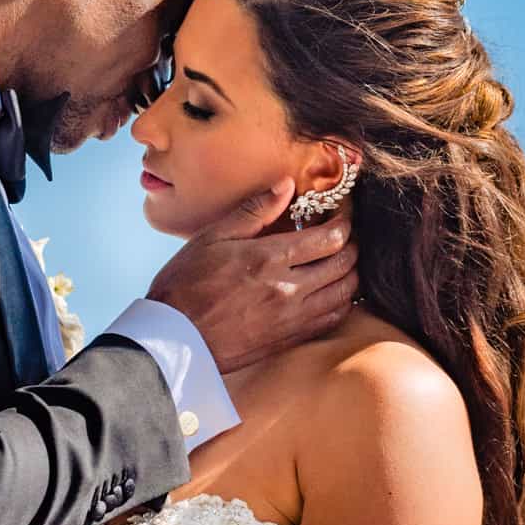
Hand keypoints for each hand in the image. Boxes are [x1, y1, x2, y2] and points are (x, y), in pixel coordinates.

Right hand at [148, 179, 357, 372]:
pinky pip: (332, 320)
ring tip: (340, 260)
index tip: (343, 213)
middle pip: (344, 264)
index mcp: (270, 259)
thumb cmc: (187, 283)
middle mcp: (288, 290)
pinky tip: (332, 291)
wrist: (173, 339)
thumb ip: (255, 211)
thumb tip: (287, 185)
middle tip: (345, 234)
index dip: (345, 222)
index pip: (330, 238)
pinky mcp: (289, 339)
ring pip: (344, 294)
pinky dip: (341, 302)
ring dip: (350, 273)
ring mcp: (291, 318)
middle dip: (352, 245)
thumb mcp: (213, 237)